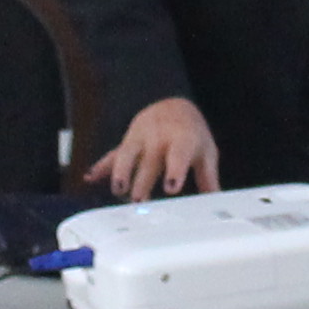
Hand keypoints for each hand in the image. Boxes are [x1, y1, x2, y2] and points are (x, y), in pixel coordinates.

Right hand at [91, 96, 221, 200]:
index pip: (179, 155)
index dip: (175, 170)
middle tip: (139, 200)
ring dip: (120, 172)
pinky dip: (101, 166)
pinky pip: (113, 154)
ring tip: (118, 190)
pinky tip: (90, 177)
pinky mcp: (127, 142)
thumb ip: (208, 178)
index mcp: (182, 140)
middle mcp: (159, 138)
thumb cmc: (191, 133)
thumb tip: (218, 203)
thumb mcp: (205, 152)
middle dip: (143, 180)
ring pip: (127, 155)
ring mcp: (140, 138)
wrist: (173, 105)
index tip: (171, 187)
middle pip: (150, 161)